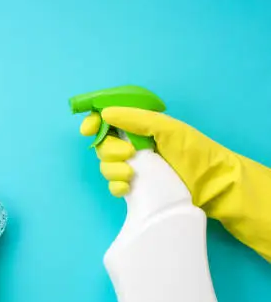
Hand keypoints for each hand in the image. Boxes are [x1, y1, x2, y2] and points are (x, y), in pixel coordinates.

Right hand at [81, 107, 270, 260]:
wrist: (213, 184)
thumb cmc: (194, 151)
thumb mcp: (167, 128)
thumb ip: (136, 119)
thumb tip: (105, 113)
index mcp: (140, 126)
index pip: (108, 119)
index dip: (94, 122)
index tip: (88, 129)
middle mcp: (134, 145)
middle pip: (103, 144)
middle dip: (108, 149)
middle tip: (128, 153)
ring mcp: (134, 167)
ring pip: (106, 166)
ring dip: (112, 169)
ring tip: (131, 174)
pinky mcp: (136, 188)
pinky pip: (114, 186)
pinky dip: (116, 186)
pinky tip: (127, 188)